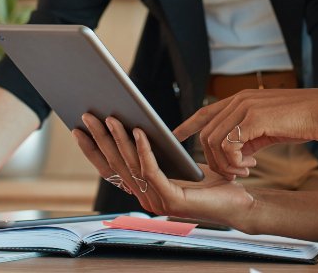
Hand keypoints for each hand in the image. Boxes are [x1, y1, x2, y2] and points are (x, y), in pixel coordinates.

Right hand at [73, 114, 254, 226]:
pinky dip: (144, 150)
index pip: (110, 169)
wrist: (238, 201)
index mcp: (143, 190)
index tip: (78, 129)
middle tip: (88, 115)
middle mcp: (145, 198)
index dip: (93, 150)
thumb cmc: (211, 181)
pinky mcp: (172, 200)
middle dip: (100, 138)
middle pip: (116, 165)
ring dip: (119, 140)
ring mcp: (156, 201)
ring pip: (131, 166)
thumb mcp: (176, 162)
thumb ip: (155, 152)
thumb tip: (134, 125)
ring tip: (112, 118)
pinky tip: (140, 132)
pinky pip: (152, 170)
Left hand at [172, 88, 317, 179]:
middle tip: (234, 172)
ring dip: (225, 163)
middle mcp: (239, 100)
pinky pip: (229, 145)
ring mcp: (245, 107)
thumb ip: (248, 136)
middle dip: (214, 159)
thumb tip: (236, 154)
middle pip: (206, 133)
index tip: (175, 136)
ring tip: (244, 170)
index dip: (187, 125)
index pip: (205, 111)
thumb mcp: (268, 127)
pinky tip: (250, 165)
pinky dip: (234, 161)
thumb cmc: (301, 120)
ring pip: (214, 141)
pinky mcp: (254, 118)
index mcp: (241, 99)